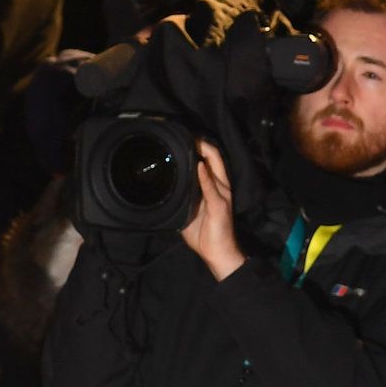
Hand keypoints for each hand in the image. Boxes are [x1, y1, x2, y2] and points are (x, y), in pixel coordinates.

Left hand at [180, 140, 243, 281]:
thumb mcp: (187, 212)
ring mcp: (222, 194)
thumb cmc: (204, 234)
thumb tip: (163, 193)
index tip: (186, 138)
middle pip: (215, 158)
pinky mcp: (220, 205)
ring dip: (205, 153)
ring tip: (195, 141)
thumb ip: (181, 199)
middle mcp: (220, 187)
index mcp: (213, 187)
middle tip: (188, 133)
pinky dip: (205, 176)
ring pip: (216, 167)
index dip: (200, 147)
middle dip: (202, 144)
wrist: (218, 253)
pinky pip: (212, 187)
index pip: (209, 161)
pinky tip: (199, 165)